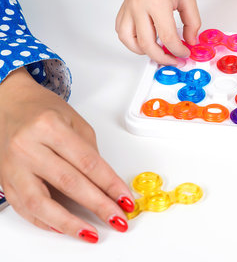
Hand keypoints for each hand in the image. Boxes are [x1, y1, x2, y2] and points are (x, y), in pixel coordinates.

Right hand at [0, 68, 134, 242]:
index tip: (125, 200)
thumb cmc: (42, 110)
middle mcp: (28, 146)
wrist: (6, 104)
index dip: (110, 185)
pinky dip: (45, 221)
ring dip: (69, 223)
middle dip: (98, 205)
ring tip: (90, 233)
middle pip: (69, 183)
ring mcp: (12, 166)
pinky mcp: (4, 180)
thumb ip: (88, 152)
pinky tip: (63, 227)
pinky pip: (24, 208)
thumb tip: (105, 184)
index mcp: (49, 127)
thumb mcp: (74, 121)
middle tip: (117, 219)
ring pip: (41, 203)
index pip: (88, 162)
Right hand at [116, 0, 200, 64]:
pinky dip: (131, 40)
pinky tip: (145, 41)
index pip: (167, 37)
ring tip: (158, 52)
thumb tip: (190, 42)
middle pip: (146, 44)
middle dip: (162, 57)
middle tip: (174, 60)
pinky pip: (122, 30)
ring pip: (128, 40)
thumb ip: (192, 23)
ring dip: (143, 51)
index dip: (178, 50)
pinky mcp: (125, 6)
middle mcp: (138, 5)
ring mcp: (129, 6)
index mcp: (156, 2)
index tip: (185, 53)